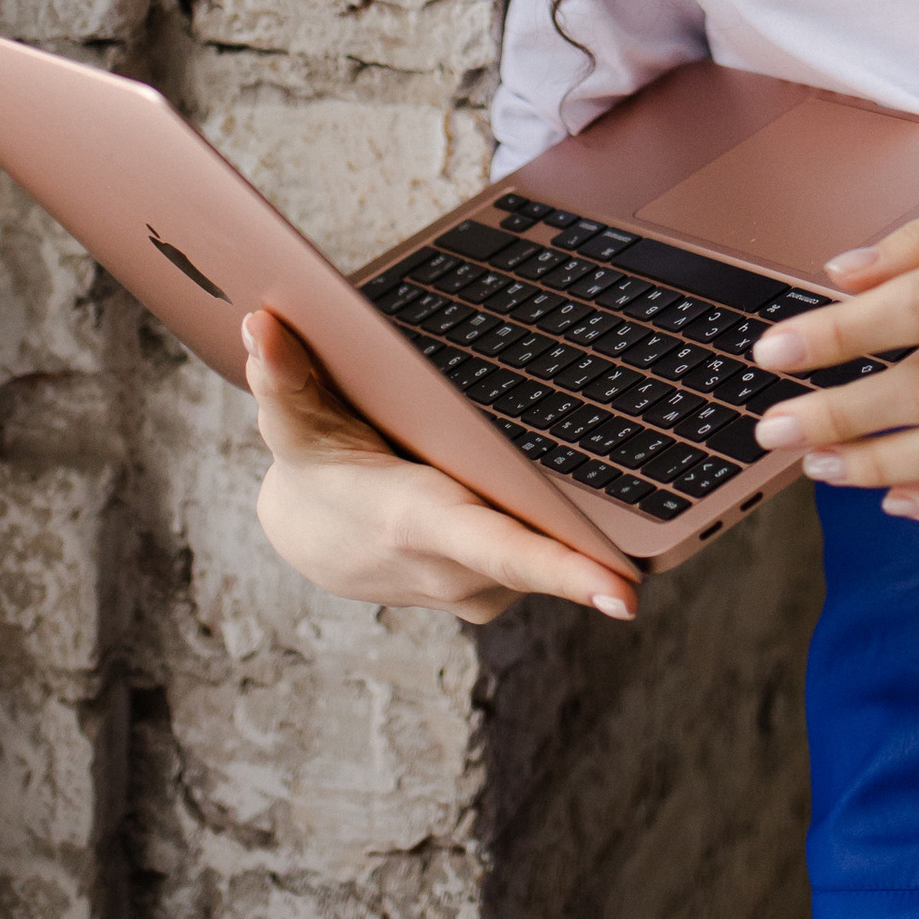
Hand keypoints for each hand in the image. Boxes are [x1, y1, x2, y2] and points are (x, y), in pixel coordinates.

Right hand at [242, 307, 639, 622]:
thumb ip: (281, 376)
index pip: (503, 550)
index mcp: (418, 523)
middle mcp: (453, 572)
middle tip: (658, 555)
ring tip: (609, 518)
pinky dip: (563, 542)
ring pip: (551, 559)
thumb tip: (260, 323)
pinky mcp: (495, 593)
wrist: (310, 540)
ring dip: (580, 538)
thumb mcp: (291, 422)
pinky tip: (579, 514)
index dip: (565, 572)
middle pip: (546, 563)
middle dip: (601, 557)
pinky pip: (545, 563)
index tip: (627, 594)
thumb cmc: (313, 466)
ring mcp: (478, 592)